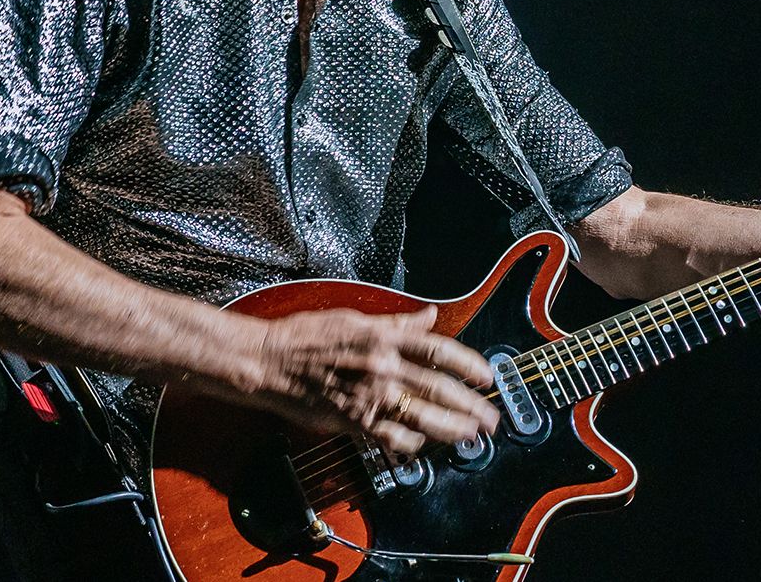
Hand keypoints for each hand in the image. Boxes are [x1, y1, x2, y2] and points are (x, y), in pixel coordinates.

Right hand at [246, 305, 499, 454]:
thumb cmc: (306, 337)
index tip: (487, 375)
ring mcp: (369, 396)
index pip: (439, 350)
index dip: (469, 364)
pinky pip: (392, 437)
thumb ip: (396, 322)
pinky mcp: (354, 420)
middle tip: (491, 417)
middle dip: (471, 405)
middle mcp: (382, 366)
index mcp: (384, 337)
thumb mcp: (354, 318)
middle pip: (439, 388)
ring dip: (452, 428)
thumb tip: (429, 316)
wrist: (268, 361)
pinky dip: (412, 442)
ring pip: (422, 416)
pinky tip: (425, 444)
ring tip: (472, 434)